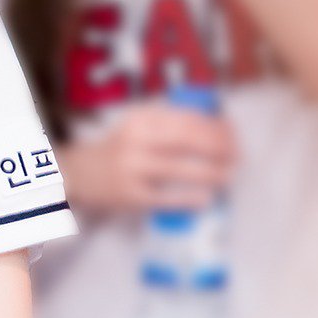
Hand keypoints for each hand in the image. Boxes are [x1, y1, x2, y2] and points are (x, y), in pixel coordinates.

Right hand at [59, 102, 238, 214]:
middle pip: (186, 140)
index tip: (233, 135)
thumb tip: (220, 128)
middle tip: (236, 156)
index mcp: (142, 119)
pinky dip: (188, 199)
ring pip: (178, 168)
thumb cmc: (122, 148)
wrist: (80, 173)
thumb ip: (173, 122)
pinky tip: (206, 199)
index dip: (215, 127)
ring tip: (228, 176)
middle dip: (218, 148)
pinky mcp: (131, 195)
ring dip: (210, 173)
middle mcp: (136, 140)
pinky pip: (165, 197)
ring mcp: (132, 168)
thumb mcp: (141, 125)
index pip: (187, 118)